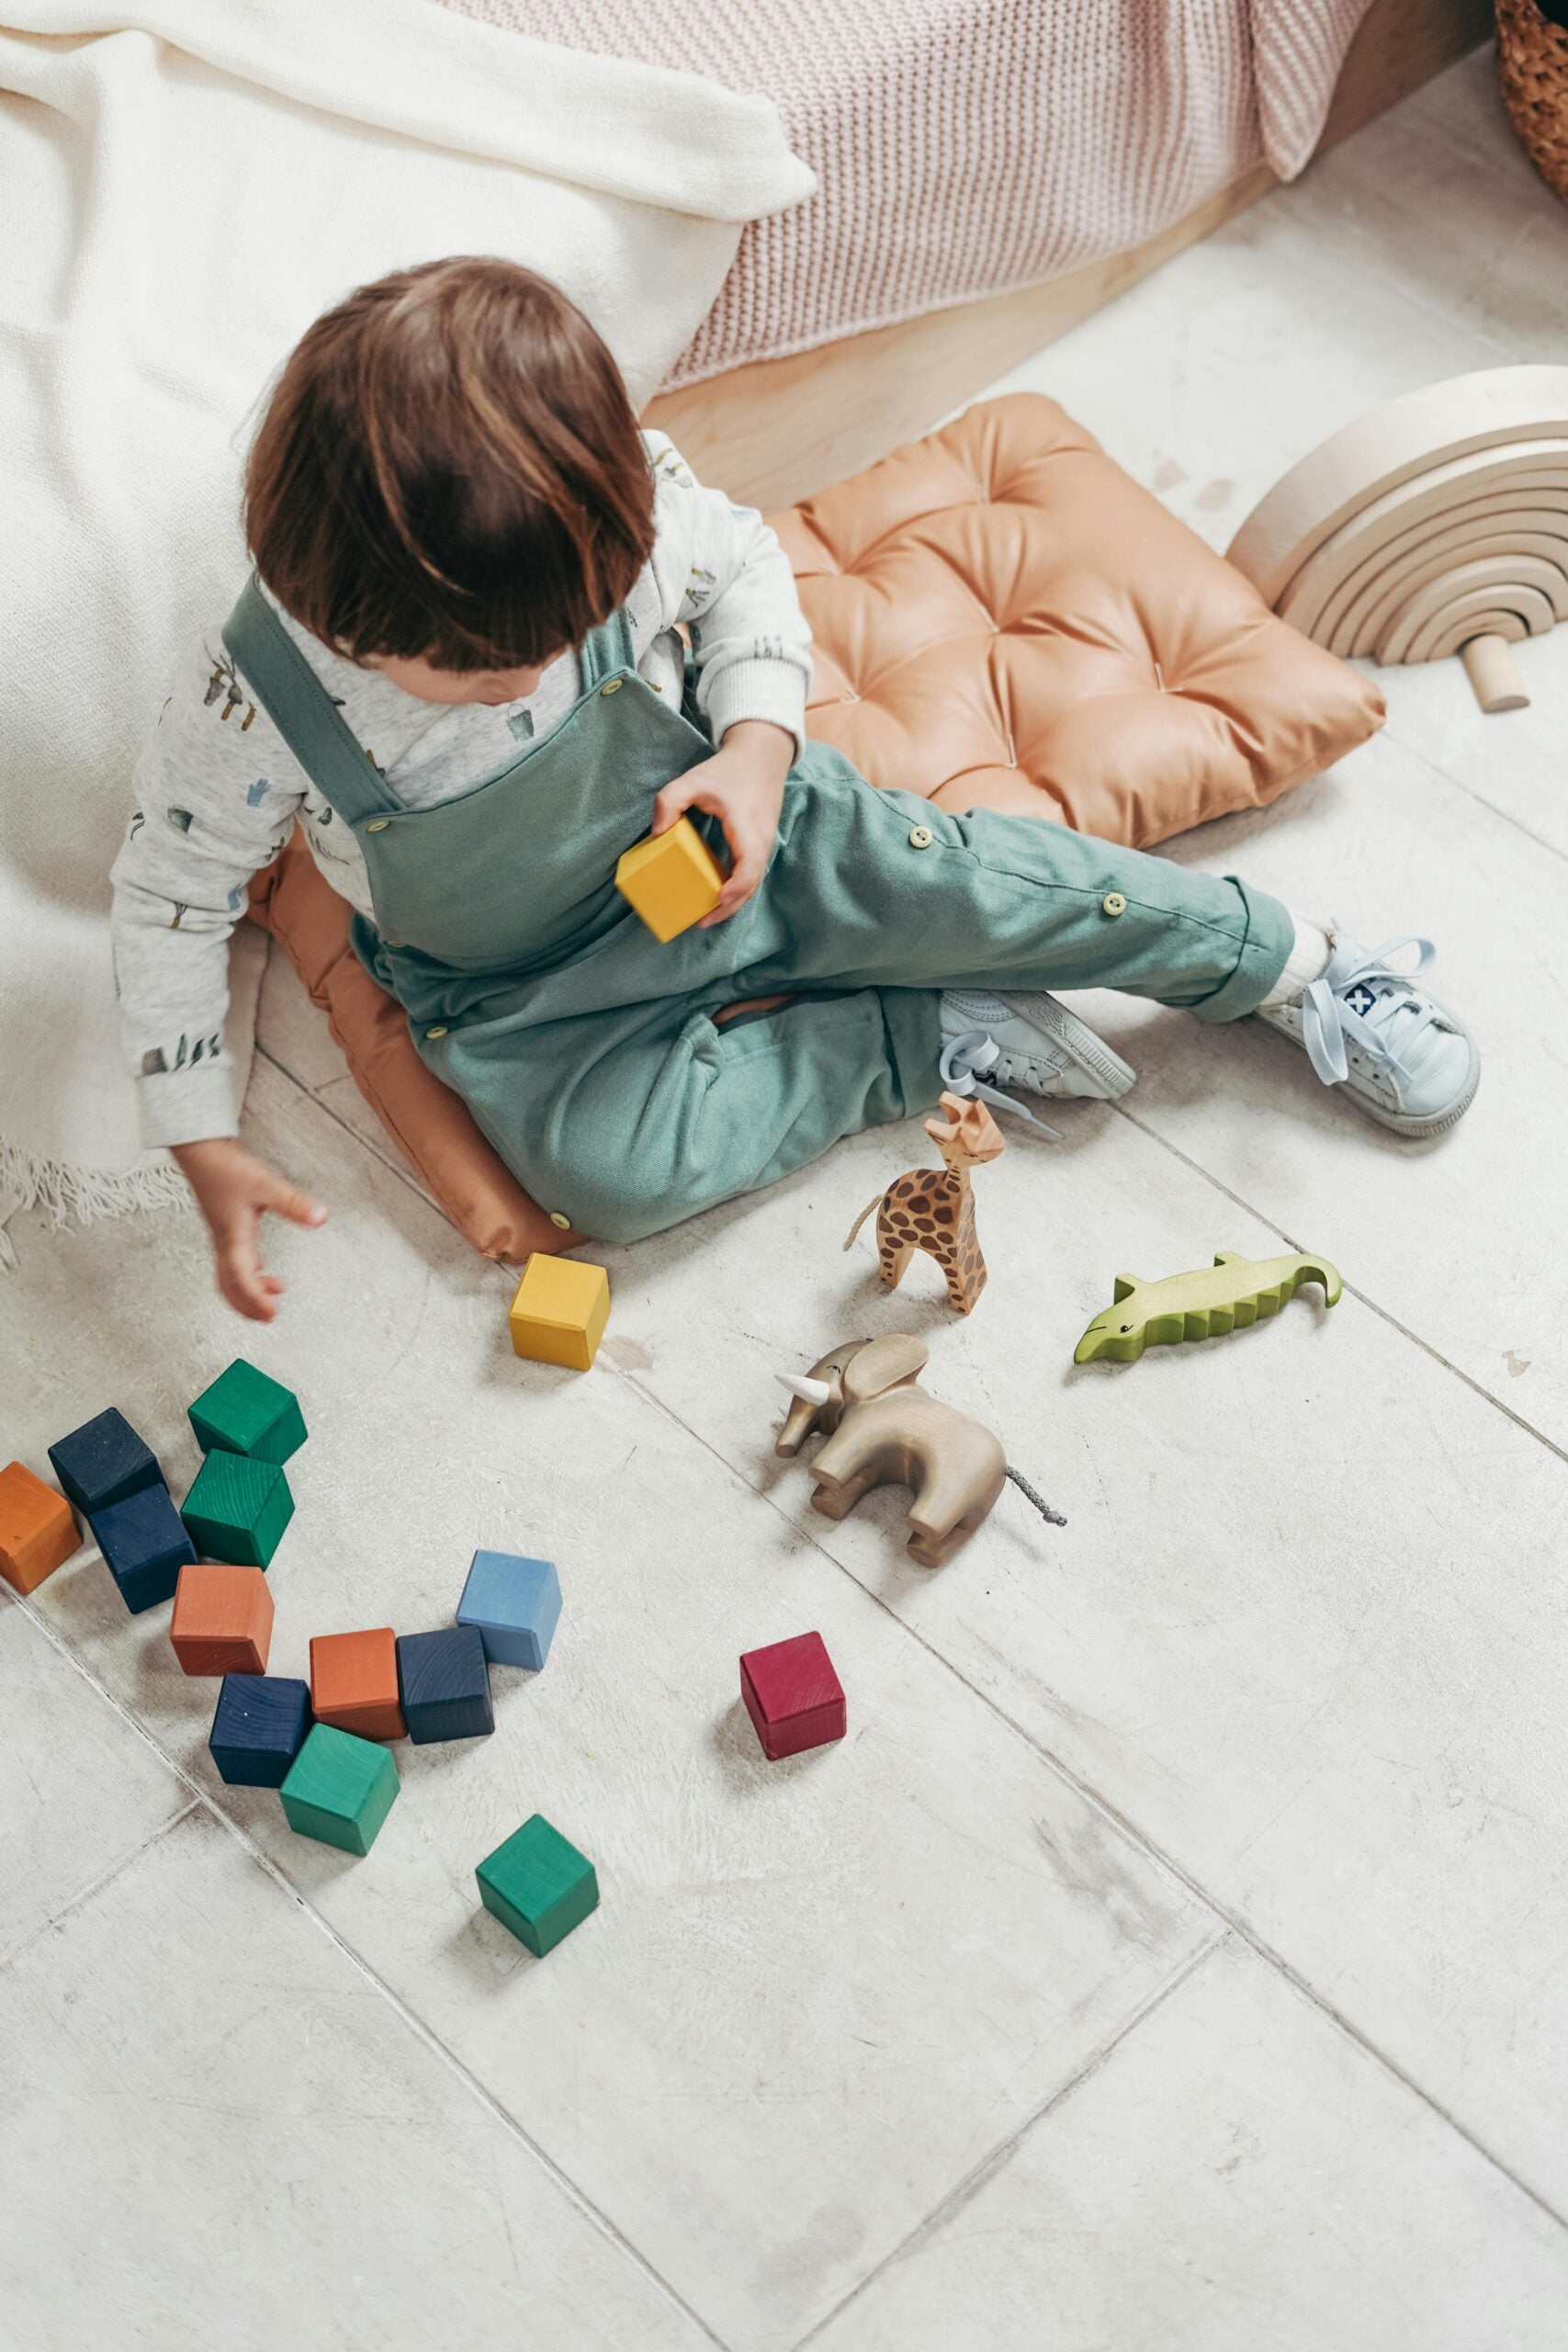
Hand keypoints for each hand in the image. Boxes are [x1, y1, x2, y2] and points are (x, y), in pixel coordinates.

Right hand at [172, 1138, 326, 1321]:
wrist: (202, 1154)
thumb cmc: (226, 1169)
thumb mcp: (266, 1185)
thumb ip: (294, 1204)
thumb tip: (319, 1218)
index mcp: (233, 1238)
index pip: (242, 1279)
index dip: (255, 1300)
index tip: (271, 1314)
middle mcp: (225, 1243)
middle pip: (230, 1287)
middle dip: (247, 1306)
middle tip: (269, 1318)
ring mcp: (223, 1238)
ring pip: (229, 1277)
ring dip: (247, 1292)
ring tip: (270, 1299)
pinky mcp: (225, 1230)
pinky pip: (232, 1263)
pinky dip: (246, 1275)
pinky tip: (261, 1270)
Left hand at [650, 719, 792, 926]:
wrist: (762, 756)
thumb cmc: (729, 769)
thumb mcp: (694, 778)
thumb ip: (670, 800)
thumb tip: (658, 833)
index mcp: (749, 826)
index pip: (750, 866)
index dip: (735, 888)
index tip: (716, 899)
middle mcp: (762, 840)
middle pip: (751, 884)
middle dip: (728, 907)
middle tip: (701, 922)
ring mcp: (765, 844)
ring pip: (753, 882)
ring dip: (732, 902)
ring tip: (706, 916)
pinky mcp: (760, 845)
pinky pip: (750, 873)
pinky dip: (736, 888)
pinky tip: (716, 895)